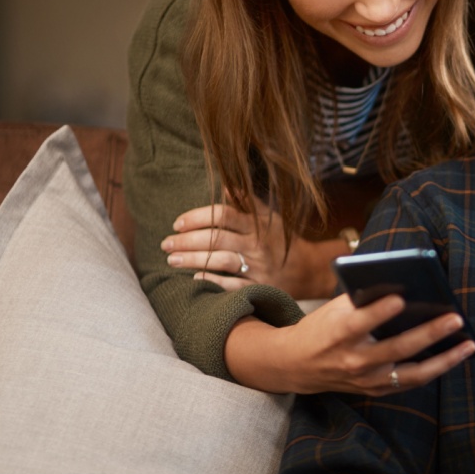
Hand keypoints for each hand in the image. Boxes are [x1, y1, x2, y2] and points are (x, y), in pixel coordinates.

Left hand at [160, 199, 337, 298]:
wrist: (309, 270)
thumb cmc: (281, 241)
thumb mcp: (270, 218)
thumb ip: (248, 203)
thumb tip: (226, 185)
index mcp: (257, 225)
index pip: (223, 215)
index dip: (198, 217)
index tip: (178, 223)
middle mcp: (257, 245)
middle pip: (217, 239)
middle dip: (187, 241)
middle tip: (165, 243)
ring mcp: (258, 267)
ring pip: (221, 261)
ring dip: (193, 260)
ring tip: (172, 260)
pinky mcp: (259, 287)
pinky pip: (233, 285)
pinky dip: (213, 282)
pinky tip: (195, 279)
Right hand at [225, 294, 474, 394]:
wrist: (297, 365)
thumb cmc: (322, 327)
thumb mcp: (334, 308)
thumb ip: (364, 298)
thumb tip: (404, 283)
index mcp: (338, 333)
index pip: (361, 322)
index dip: (380, 311)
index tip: (401, 297)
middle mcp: (353, 360)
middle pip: (396, 348)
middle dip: (429, 333)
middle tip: (456, 318)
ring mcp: (366, 380)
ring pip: (411, 373)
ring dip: (444, 360)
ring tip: (469, 344)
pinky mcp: (375, 391)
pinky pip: (410, 382)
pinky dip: (434, 370)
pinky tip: (455, 356)